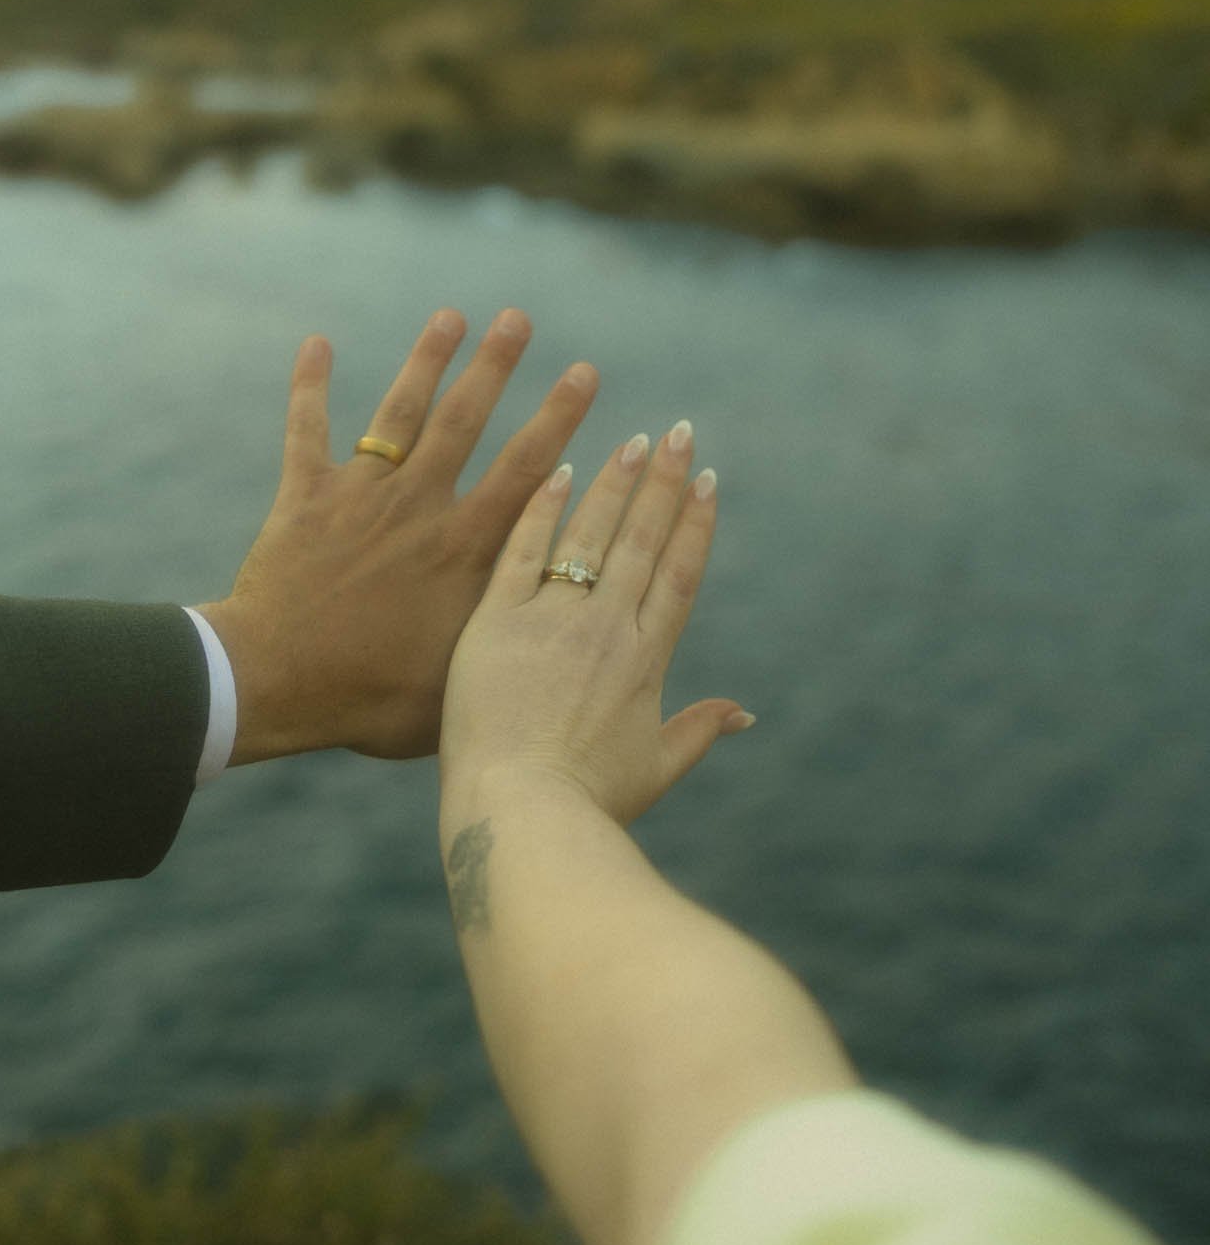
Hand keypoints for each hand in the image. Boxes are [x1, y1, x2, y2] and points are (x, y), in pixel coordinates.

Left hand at [196, 308, 598, 763]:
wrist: (277, 683)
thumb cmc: (369, 701)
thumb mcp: (460, 686)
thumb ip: (503, 647)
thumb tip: (544, 633)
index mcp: (465, 549)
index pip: (527, 472)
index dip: (560, 419)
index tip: (585, 373)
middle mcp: (419, 507)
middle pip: (465, 421)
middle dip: (498, 366)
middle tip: (521, 318)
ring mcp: (361, 496)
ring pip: (400, 413)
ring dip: (426, 359)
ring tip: (451, 316)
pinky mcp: (306, 497)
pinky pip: (307, 431)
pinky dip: (311, 386)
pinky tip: (316, 343)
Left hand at [438, 421, 753, 827]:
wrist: (520, 814)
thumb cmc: (587, 805)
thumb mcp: (654, 769)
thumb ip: (698, 731)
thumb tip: (745, 713)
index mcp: (646, 660)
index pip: (678, 574)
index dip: (694, 523)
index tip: (706, 479)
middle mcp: (606, 629)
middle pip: (642, 540)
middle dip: (662, 482)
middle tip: (676, 430)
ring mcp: (553, 620)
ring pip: (590, 535)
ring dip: (613, 483)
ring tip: (632, 439)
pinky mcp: (498, 622)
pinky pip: (523, 551)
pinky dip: (542, 509)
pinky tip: (557, 470)